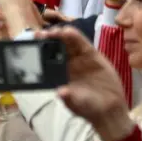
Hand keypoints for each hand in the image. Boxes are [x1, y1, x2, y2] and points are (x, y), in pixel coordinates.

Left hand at [45, 26, 132, 140]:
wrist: (109, 109)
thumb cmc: (88, 108)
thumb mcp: (77, 105)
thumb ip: (69, 98)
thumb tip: (61, 93)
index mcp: (59, 74)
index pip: (47, 60)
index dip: (40, 52)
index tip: (32, 49)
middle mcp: (68, 64)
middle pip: (56, 47)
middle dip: (48, 40)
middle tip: (39, 35)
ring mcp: (80, 58)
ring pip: (68, 43)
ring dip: (60, 35)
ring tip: (53, 31)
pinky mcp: (92, 55)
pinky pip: (83, 44)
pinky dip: (76, 37)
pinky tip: (68, 31)